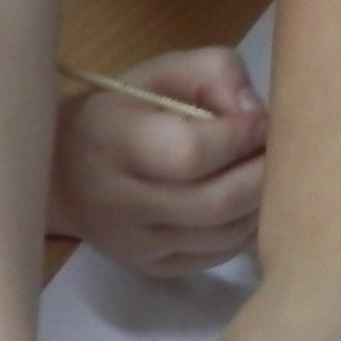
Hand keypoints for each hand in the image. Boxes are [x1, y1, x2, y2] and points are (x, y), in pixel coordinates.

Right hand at [52, 48, 267, 276]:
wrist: (64, 174)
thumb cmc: (122, 112)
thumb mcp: (160, 72)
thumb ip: (213, 73)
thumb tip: (256, 116)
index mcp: (111, 141)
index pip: (190, 153)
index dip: (238, 138)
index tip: (260, 121)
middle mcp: (119, 203)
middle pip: (216, 202)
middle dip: (262, 173)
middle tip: (276, 150)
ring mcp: (137, 245)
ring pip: (225, 234)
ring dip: (260, 202)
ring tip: (262, 172)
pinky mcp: (154, 269)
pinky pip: (220, 255)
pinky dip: (246, 227)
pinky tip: (245, 201)